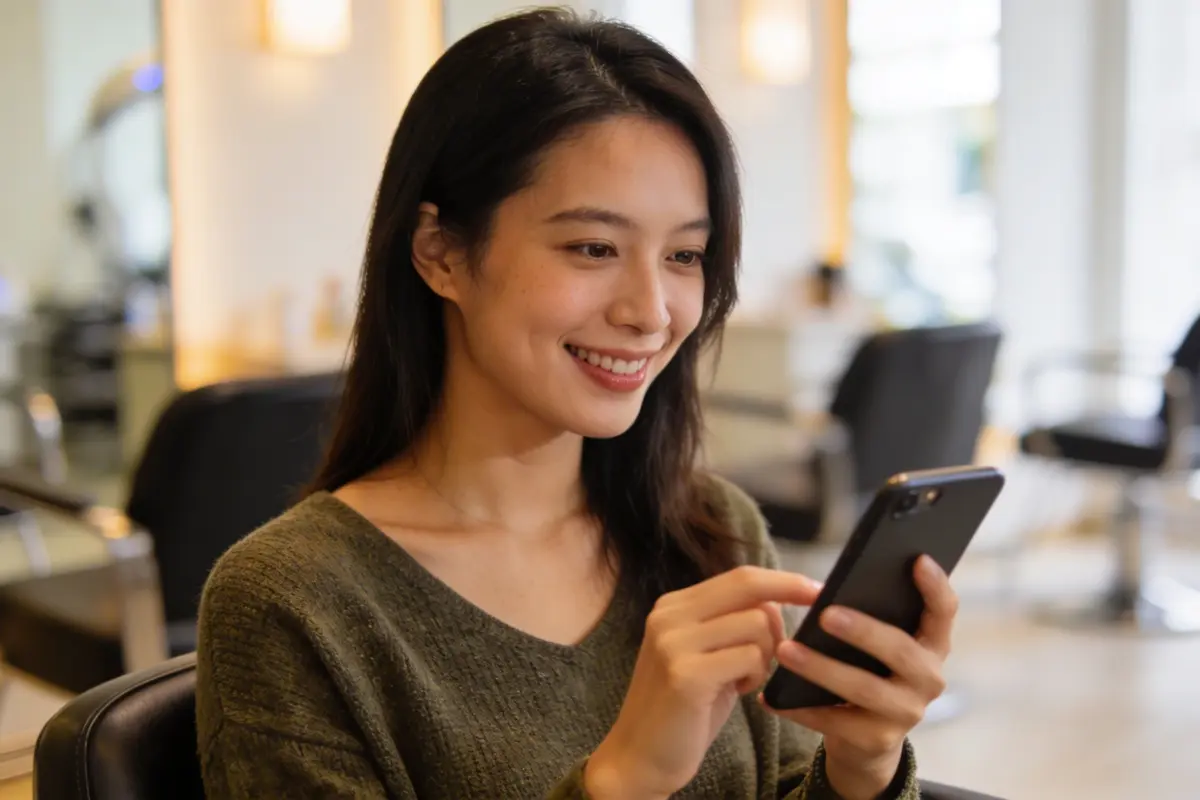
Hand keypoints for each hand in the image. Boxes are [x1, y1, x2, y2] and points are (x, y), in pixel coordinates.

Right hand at [584, 566, 821, 799]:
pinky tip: (740, 691)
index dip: (784, 580)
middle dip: (786, 608)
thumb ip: (730, 624)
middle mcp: (670, 616)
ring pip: (757, 623)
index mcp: (674, 606)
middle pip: (749, 587)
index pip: (740, 576)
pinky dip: (756, 675)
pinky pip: (750, 657)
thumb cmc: (684, 709)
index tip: (817, 590)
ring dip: (766, 654)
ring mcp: (675, 643)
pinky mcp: (686, 674)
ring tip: (746, 678)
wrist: (640, 756)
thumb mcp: (704, 655)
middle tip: (785, 648)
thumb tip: (780, 600)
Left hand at [762, 555, 956, 799]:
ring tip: (785, 650)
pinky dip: (800, 707)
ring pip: (864, 687)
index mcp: (931, 645)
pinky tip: (772, 696)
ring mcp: (906, 713)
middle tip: (825, 614)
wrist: (866, 738)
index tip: (917, 559)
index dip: (935, 586)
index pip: (944, 612)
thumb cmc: (868, 671)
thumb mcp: (879, 644)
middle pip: (900, 651)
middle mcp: (929, 679)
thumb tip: (833, 587)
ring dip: (821, 667)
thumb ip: (872, 616)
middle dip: (863, 631)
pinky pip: (834, 720)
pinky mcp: (877, 740)